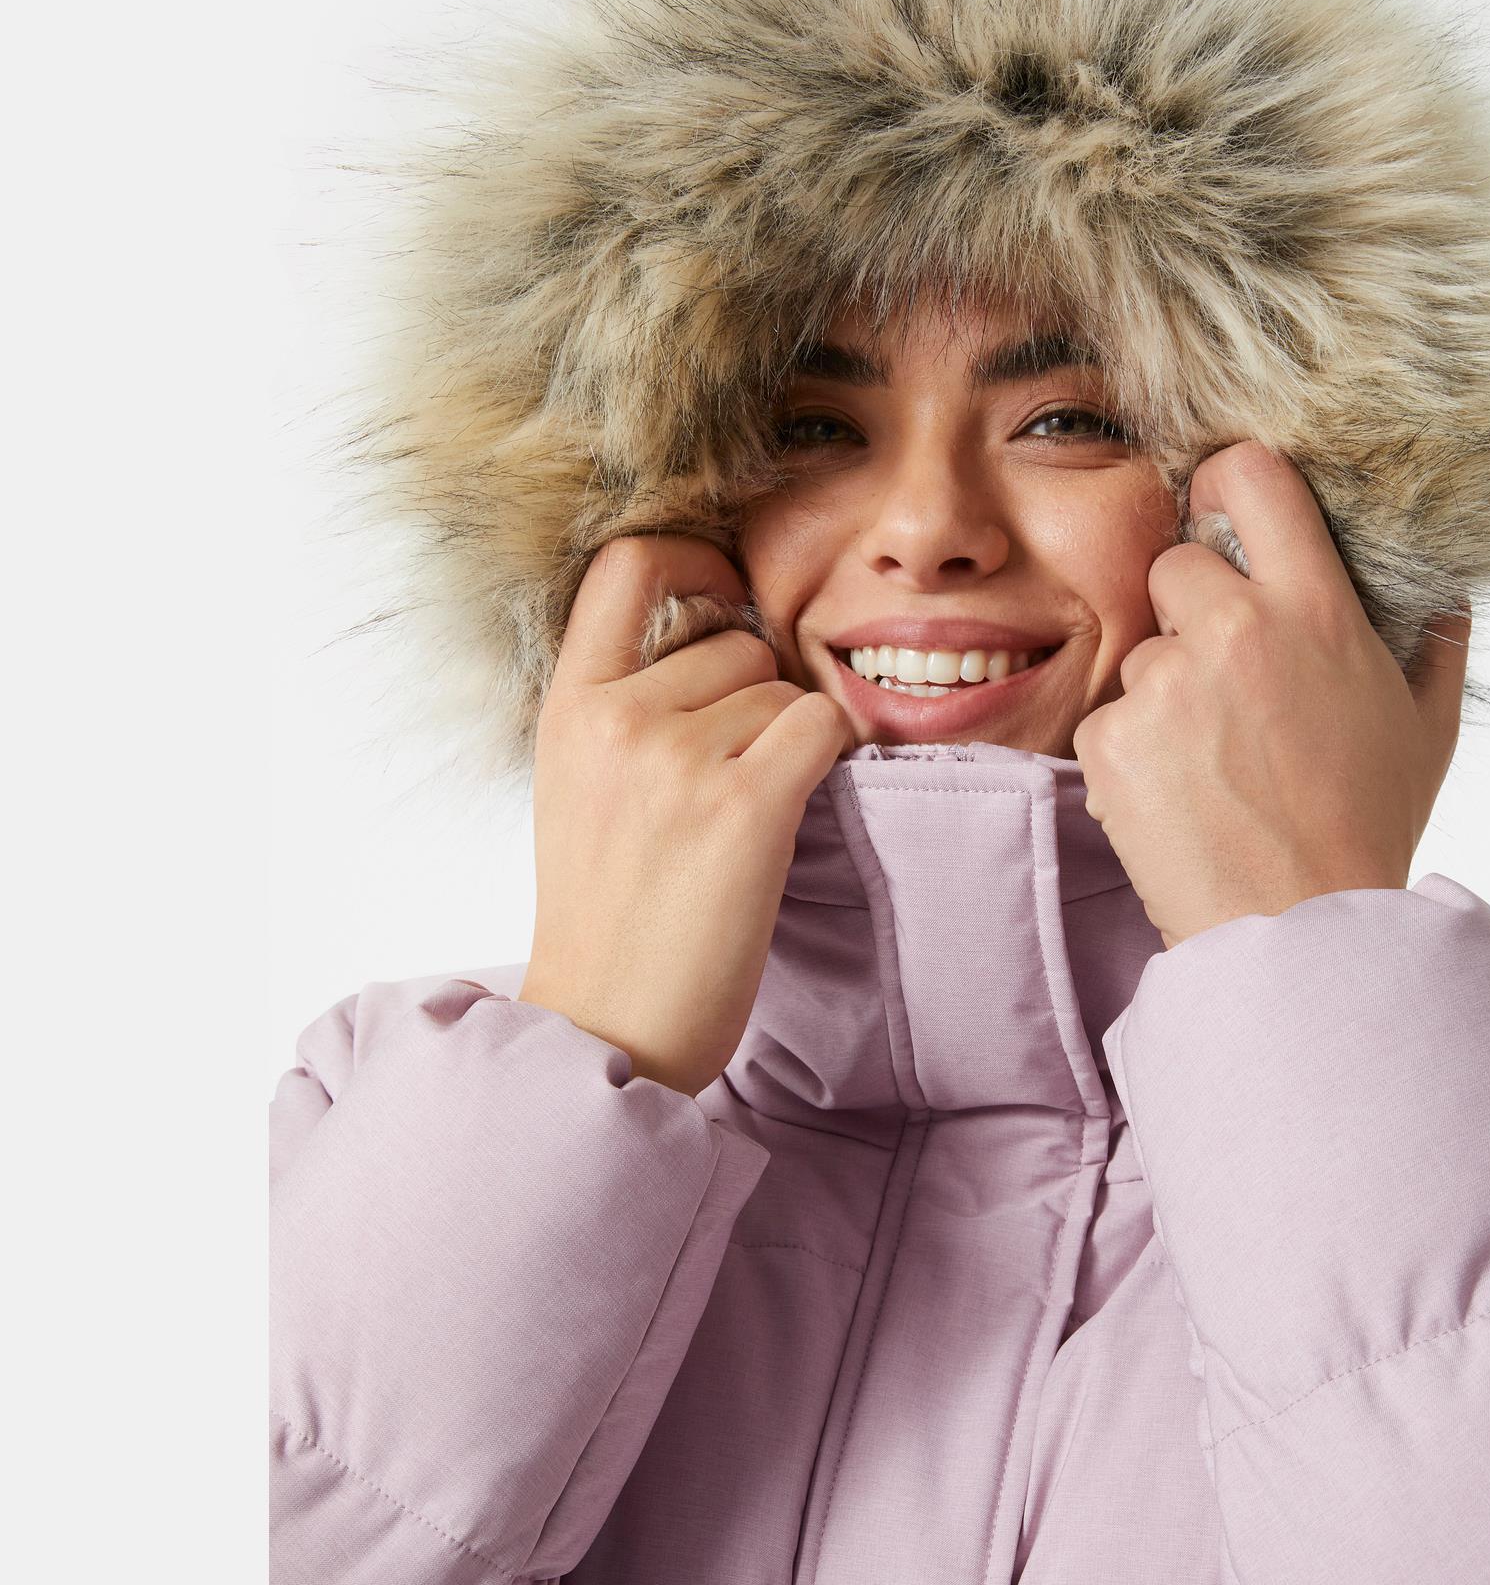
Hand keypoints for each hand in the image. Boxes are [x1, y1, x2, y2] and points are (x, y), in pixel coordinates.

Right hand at [519, 537, 851, 1095]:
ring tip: (738, 822)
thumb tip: (718, 634)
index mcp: (568, 706)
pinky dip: (826, 761)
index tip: (726, 594)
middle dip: (753, 699)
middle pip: (735, 642)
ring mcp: (678, 759)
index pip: (629, 562)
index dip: (693, 558)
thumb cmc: (609, 915)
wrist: (610, 1026)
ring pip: (783, 691)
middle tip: (729, 782)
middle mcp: (617, 717)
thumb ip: (625, 706)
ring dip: (785, 746)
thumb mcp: (578, 786)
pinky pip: (823, 727)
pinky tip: (790, 813)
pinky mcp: (745, 805)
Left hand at [1072, 441, 1469, 948]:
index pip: (1253, 478)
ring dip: (1165, 696)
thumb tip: (1441, 583)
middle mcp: (1234, 631)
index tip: (1219, 508)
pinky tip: (1180, 799)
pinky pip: (1109, 721)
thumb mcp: (1426, 727)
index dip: (1227, 482)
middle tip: (1227, 686)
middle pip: (1175, 566)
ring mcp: (1166, 686)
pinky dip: (1132, 756)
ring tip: (1214, 767)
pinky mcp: (1113, 742)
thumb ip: (1432, 639)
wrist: (1300, 932)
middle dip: (1191, 613)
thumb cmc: (1366, 830)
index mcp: (1316, 611)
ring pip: (1143, 654)